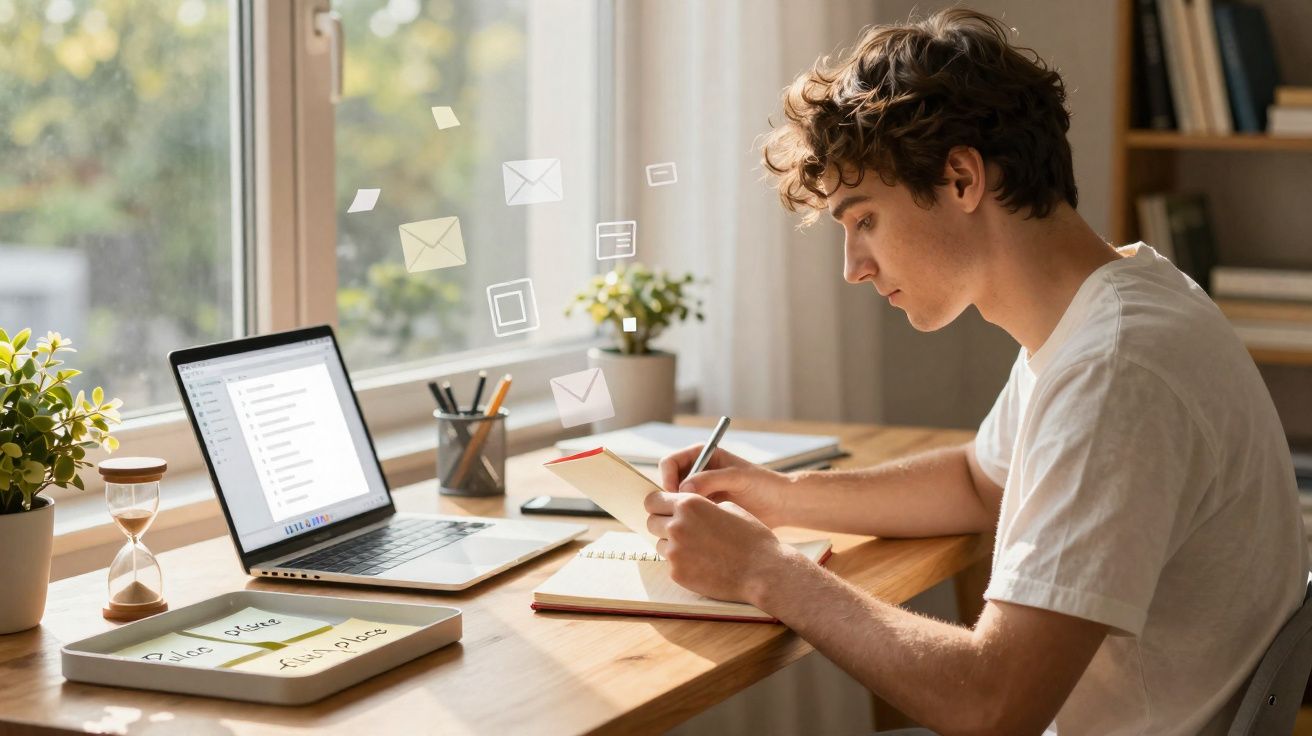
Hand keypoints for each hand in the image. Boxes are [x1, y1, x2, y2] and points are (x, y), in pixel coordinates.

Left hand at [644, 491, 790, 603]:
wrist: (763, 571)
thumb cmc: (751, 538)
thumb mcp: (728, 508)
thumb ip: (701, 505)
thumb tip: (683, 507)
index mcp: (689, 504)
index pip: (653, 500)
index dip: (658, 505)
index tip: (664, 510)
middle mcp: (676, 526)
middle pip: (651, 522)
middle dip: (662, 524)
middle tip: (680, 531)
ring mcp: (674, 552)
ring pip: (659, 544)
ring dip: (672, 545)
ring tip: (698, 549)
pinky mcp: (677, 573)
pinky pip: (671, 564)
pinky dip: (682, 564)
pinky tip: (703, 564)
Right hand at [658, 445, 792, 526]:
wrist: (780, 505)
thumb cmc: (764, 484)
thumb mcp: (738, 477)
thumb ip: (711, 479)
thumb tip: (684, 489)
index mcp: (702, 456)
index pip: (670, 463)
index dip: (668, 477)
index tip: (675, 494)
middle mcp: (696, 473)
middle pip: (668, 484)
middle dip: (671, 498)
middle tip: (682, 513)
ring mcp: (699, 493)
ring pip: (675, 503)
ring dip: (679, 512)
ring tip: (695, 522)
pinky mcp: (704, 511)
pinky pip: (686, 516)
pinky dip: (689, 522)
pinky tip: (700, 529)